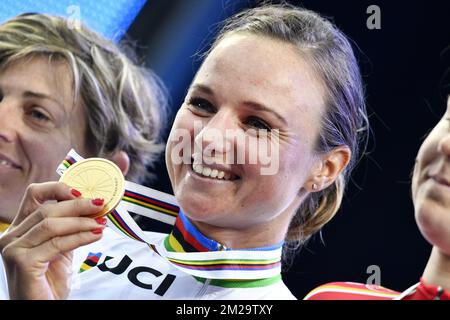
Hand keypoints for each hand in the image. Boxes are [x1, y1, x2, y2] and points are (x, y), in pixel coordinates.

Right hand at [0, 182, 106, 298]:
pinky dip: (80, 237)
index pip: (34, 194)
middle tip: (100, 204)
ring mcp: (14, 249)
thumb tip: (93, 206)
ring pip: (51, 224)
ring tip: (101, 222)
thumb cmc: (50, 280)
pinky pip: (57, 243)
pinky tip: (96, 235)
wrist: (43, 307)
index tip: (82, 192)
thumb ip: (69, 227)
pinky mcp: (23, 262)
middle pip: (46, 208)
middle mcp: (11, 236)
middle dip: (78, 205)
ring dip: (81, 221)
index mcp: (19, 228)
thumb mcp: (60, 247)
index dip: (58, 188)